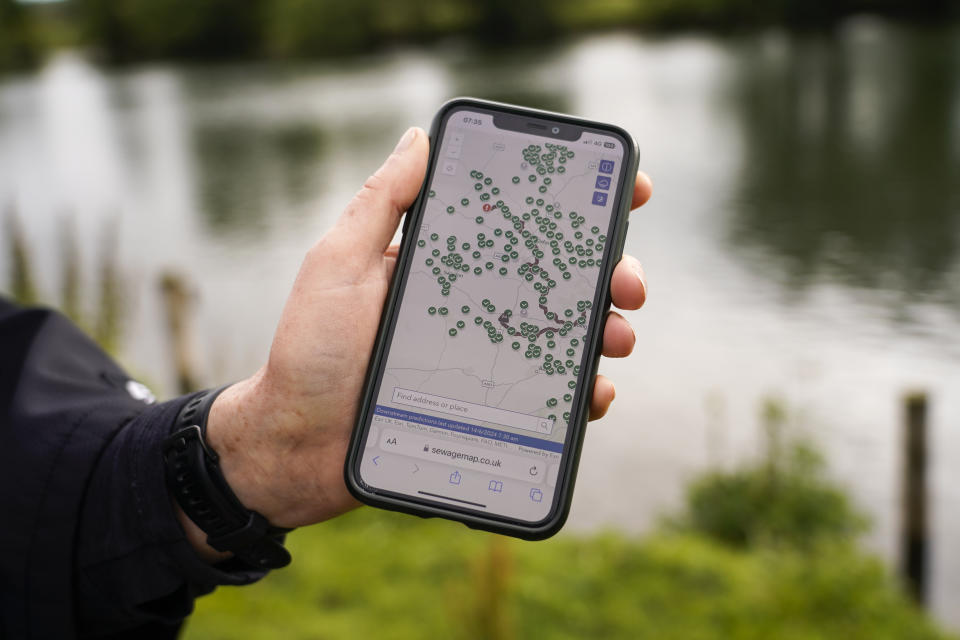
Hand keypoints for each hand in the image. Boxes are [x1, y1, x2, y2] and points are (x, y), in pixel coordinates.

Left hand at [184, 127, 650, 557]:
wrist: (295, 446)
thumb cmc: (310, 352)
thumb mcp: (339, 265)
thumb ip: (381, 204)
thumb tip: (419, 136)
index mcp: (446, 266)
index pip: (519, 225)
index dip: (575, 206)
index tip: (625, 189)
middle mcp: (475, 307)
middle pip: (559, 281)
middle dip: (610, 273)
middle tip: (628, 284)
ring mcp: (487, 360)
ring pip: (567, 338)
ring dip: (608, 331)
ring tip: (619, 337)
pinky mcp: (492, 411)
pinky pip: (551, 398)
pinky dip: (583, 393)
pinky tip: (594, 394)